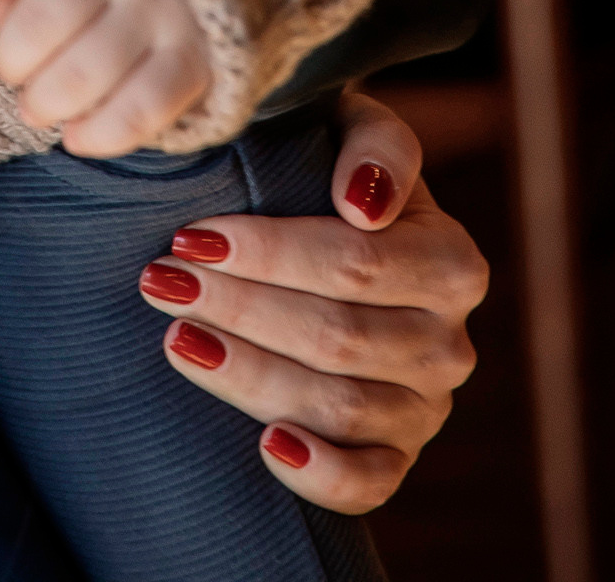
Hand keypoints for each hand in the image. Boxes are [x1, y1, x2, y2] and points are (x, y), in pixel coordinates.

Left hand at [0, 0, 209, 155]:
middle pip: (53, 8)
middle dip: (16, 56)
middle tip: (13, 74)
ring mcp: (165, 0)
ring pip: (95, 64)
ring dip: (53, 100)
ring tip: (36, 109)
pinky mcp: (198, 49)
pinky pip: (149, 102)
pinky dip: (106, 131)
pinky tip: (79, 138)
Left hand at [137, 92, 486, 516]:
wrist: (333, 237)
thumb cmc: (330, 169)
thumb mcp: (353, 129)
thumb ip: (374, 143)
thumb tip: (361, 201)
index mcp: (452, 260)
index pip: (357, 263)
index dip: (271, 252)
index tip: (192, 234)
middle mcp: (451, 342)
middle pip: (339, 337)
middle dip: (241, 308)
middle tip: (162, 281)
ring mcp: (426, 409)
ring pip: (340, 407)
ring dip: (251, 375)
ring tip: (177, 338)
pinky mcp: (397, 458)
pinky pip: (368, 485)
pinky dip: (318, 472)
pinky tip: (265, 443)